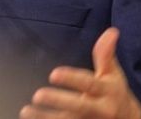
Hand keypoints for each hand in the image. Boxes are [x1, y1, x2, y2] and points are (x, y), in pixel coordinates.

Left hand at [19, 27, 140, 118]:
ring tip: (26, 111)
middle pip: (79, 106)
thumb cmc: (114, 93)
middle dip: (59, 101)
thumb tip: (111, 31)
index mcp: (106, 91)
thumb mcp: (113, 74)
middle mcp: (99, 109)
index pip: (89, 84)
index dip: (72, 79)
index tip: (53, 74)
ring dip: (46, 117)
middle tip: (37, 95)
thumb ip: (106, 54)